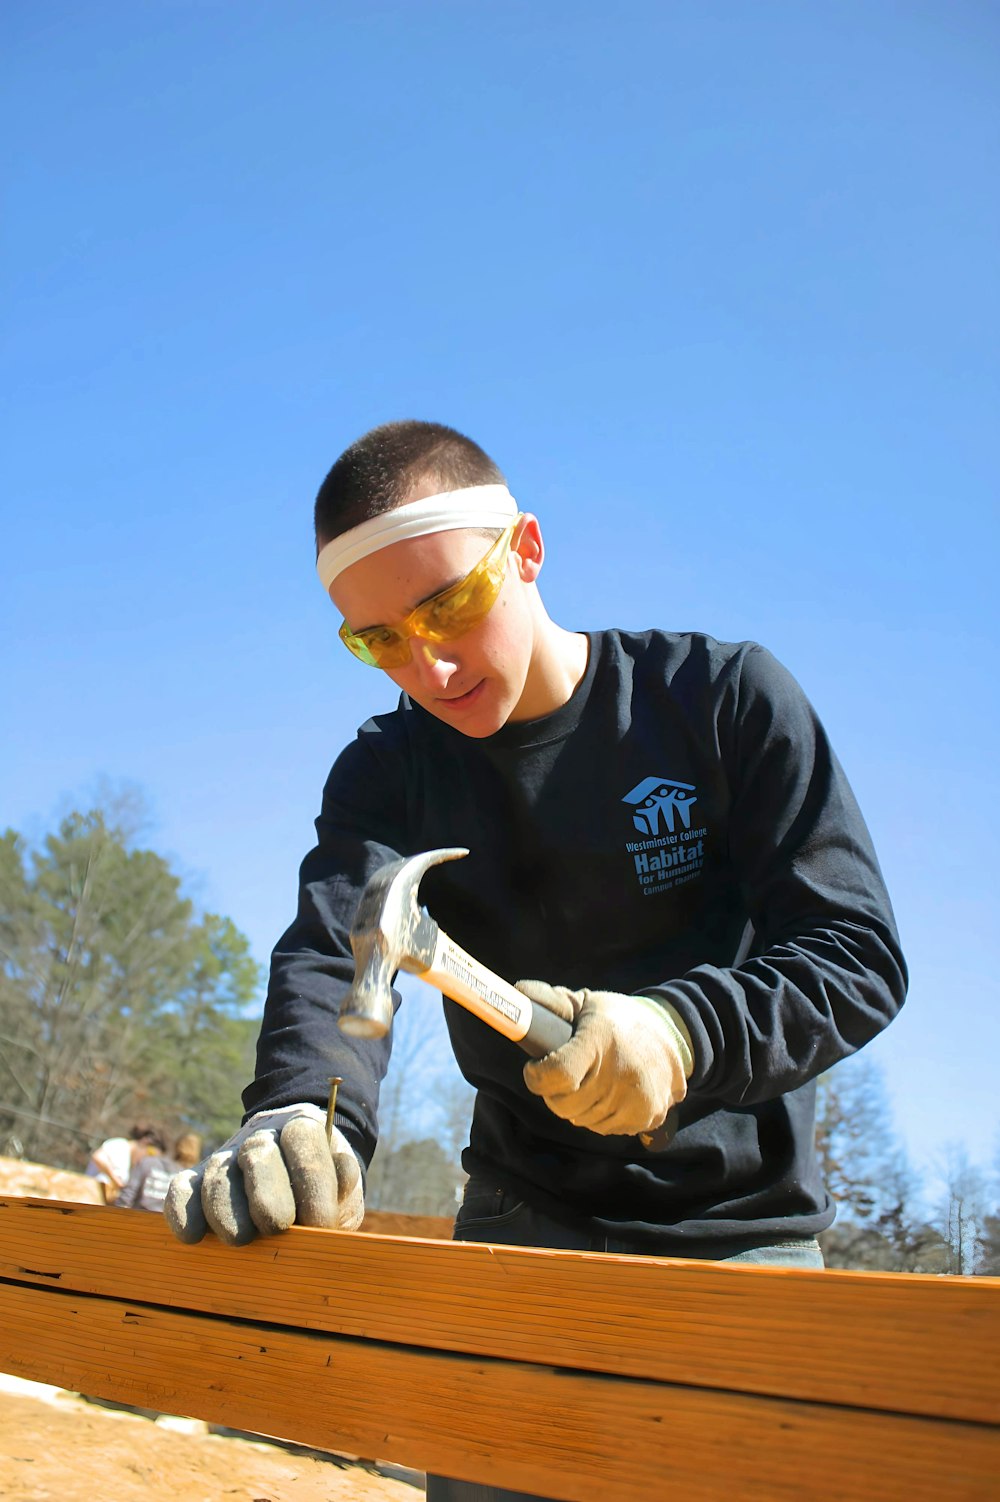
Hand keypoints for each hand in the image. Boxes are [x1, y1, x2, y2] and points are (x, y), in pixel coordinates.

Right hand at [164, 1103, 363, 1247]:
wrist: (290, 1177)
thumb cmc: (322, 1192)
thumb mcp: (343, 1190)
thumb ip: (343, 1188)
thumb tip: (341, 1176)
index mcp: (303, 1131)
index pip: (304, 1141)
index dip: (312, 1184)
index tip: (318, 1224)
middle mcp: (262, 1138)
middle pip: (258, 1155)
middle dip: (267, 1195)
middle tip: (275, 1228)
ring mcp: (226, 1157)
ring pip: (218, 1174)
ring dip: (227, 1210)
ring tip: (239, 1240)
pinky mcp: (197, 1181)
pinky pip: (182, 1189)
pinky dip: (182, 1212)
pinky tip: (192, 1237)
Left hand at [516, 983, 693, 1136]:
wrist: (673, 1032)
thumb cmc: (617, 1018)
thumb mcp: (585, 1003)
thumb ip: (549, 1000)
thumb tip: (517, 991)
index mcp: (599, 1039)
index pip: (558, 1074)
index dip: (537, 1076)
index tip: (534, 1068)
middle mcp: (620, 1071)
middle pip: (564, 1105)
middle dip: (554, 1092)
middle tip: (562, 1075)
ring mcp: (636, 1097)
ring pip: (582, 1120)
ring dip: (578, 1106)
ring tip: (589, 1081)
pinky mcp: (647, 1116)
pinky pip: (605, 1129)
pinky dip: (601, 1116)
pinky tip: (609, 1093)